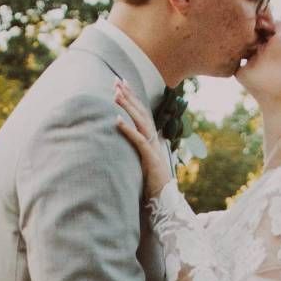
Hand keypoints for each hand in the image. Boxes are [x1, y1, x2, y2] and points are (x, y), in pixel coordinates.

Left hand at [114, 80, 173, 197]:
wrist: (165, 200)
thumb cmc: (151, 184)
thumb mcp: (142, 162)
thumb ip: (136, 150)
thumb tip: (124, 140)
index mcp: (151, 138)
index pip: (141, 113)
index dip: (132, 97)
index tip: (122, 83)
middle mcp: (153, 139)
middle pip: (141, 112)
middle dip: (128, 95)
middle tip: (116, 80)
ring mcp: (153, 148)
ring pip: (140, 121)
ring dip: (128, 106)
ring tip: (115, 94)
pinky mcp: (150, 158)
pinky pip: (138, 140)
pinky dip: (127, 129)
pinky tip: (116, 120)